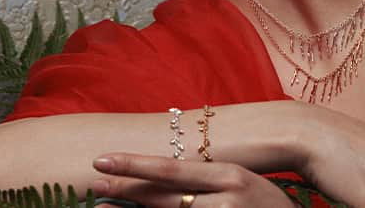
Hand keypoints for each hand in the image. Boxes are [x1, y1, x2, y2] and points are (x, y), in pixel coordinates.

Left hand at [90, 153, 298, 207]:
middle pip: (163, 198)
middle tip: (95, 185)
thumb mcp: (243, 180)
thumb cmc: (268, 203)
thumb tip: (165, 171)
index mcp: (229, 176)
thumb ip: (208, 176)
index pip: (171, 169)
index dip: (134, 165)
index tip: (102, 161)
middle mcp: (226, 200)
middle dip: (126, 191)